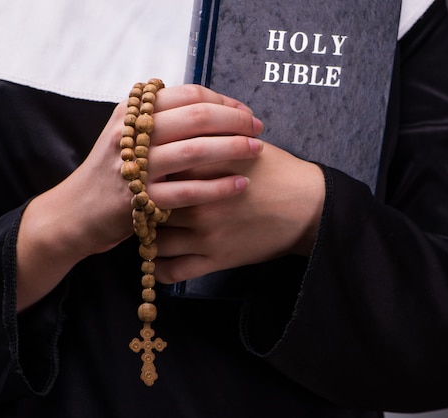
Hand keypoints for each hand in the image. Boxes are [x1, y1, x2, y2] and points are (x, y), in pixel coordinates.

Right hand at [16, 85, 263, 309]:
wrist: (75, 213)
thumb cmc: (110, 171)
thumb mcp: (125, 133)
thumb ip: (159, 117)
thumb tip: (209, 105)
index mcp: (131, 112)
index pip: (188, 95)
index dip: (223, 101)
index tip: (245, 113)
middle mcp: (130, 134)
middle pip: (195, 117)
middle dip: (234, 121)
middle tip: (258, 129)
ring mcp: (134, 167)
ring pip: (194, 150)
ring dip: (232, 148)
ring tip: (257, 151)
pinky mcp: (139, 201)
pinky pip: (188, 191)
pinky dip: (219, 187)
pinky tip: (241, 185)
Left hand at [152, 142, 325, 283]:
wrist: (309, 207)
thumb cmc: (278, 172)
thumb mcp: (243, 145)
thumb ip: (207, 139)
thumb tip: (177, 132)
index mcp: (202, 171)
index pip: (156, 168)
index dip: (144, 169)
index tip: (143, 171)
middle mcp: (197, 204)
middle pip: (147, 203)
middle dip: (139, 202)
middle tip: (139, 200)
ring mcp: (205, 235)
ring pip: (153, 240)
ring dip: (147, 235)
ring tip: (149, 228)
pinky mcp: (216, 260)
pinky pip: (172, 271)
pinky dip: (160, 267)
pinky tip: (161, 256)